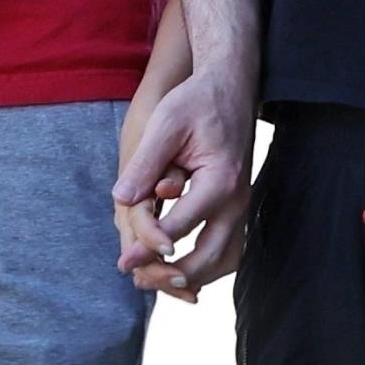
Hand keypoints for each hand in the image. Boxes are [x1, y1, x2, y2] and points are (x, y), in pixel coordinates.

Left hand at [112, 61, 254, 303]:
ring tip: (158, 280)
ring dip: (193, 276)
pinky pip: (230, 249)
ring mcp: (242, 204)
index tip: (123, 263)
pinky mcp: (239, 204)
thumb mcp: (166, 123)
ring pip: (225, 261)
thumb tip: (121, 199)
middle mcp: (237, 200)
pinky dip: (208, 265)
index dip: (147, 249)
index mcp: (219, 181)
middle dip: (171, 275)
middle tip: (138, 279)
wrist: (231, 84)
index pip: (178, 229)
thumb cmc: (196, 100)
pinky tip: (181, 266)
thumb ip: (145, 163)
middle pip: (208, 258)